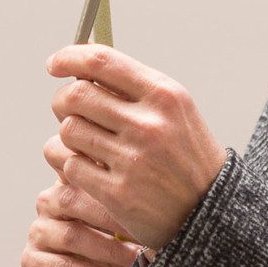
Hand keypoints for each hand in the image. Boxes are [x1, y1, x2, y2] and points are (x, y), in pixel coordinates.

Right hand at [20, 162, 145, 266]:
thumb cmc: (124, 239)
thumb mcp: (132, 210)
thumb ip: (134, 186)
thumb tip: (161, 169)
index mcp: (72, 179)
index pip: (73, 162)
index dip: (93, 166)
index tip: (129, 176)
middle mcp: (50, 200)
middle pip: (73, 199)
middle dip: (113, 216)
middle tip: (147, 228)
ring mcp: (39, 231)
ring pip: (71, 235)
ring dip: (109, 249)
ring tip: (137, 258)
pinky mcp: (33, 262)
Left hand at [44, 43, 228, 255]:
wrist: (211, 208)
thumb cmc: (187, 154)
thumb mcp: (175, 109)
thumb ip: (133, 87)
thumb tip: (82, 65)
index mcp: (164, 95)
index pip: (102, 61)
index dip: (70, 58)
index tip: (56, 64)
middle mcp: (148, 124)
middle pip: (75, 95)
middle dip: (62, 100)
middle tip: (66, 109)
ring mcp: (132, 159)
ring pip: (69, 131)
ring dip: (70, 136)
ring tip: (88, 142)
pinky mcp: (118, 193)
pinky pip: (71, 166)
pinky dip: (75, 165)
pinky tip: (93, 168)